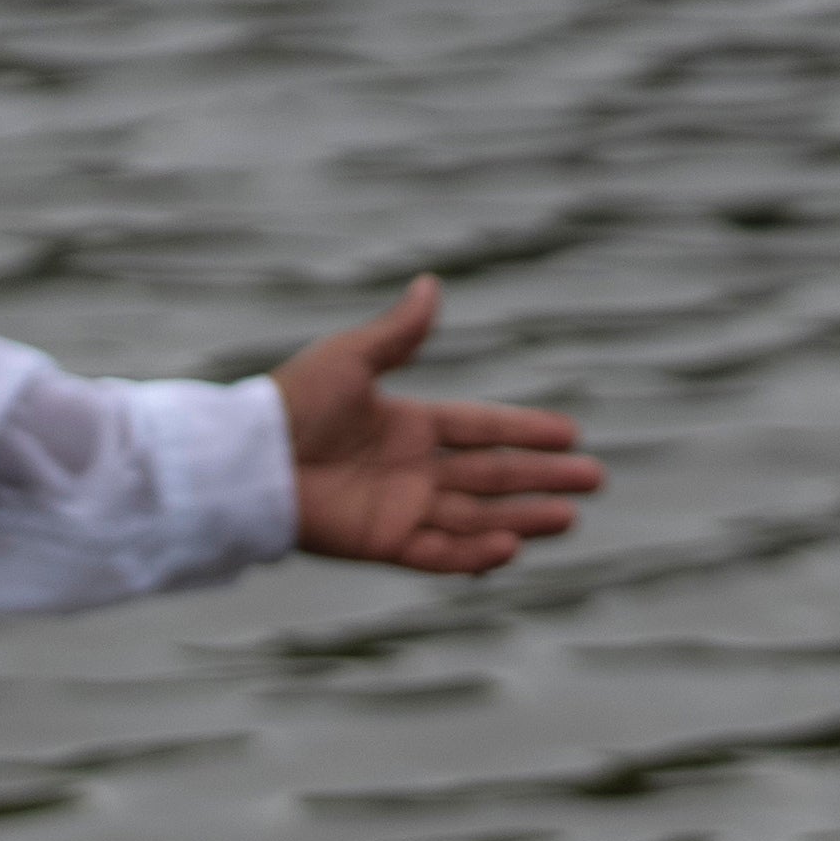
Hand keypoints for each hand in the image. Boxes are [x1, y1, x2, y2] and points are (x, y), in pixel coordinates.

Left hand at [276, 279, 600, 575]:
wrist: (246, 459)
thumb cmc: (292, 403)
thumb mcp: (350, 359)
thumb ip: (397, 333)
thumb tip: (431, 286)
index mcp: (408, 424)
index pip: (482, 429)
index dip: (526, 431)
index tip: (571, 433)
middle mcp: (412, 469)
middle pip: (492, 476)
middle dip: (542, 478)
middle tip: (593, 479)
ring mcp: (400, 508)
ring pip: (477, 516)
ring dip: (524, 518)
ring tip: (570, 518)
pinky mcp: (383, 542)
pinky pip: (439, 552)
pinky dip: (474, 554)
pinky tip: (512, 548)